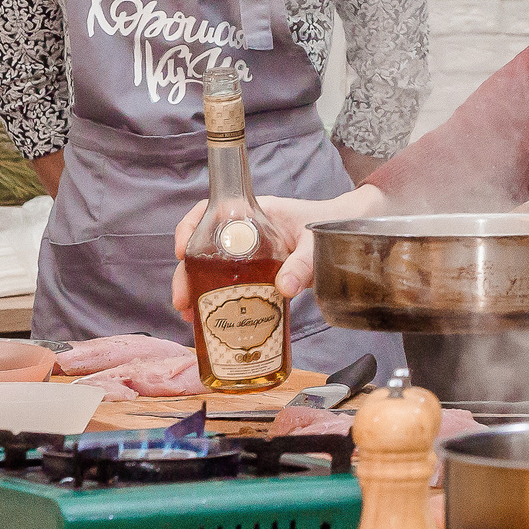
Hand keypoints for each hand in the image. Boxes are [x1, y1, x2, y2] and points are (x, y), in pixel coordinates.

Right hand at [171, 183, 386, 323]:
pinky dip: (216, 298)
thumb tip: (284, 288)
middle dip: (186, 274)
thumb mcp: (315, 242)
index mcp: (254, 212)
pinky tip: (211, 318)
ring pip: (211, 267)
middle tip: (182, 301)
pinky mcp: (255, 271)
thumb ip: (303, 263)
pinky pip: (229, 281)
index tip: (181, 251)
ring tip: (190, 316)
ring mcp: (248, 252)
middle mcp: (244, 231)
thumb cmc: (328, 226)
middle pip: (202, 247)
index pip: (210, 210)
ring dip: (196, 290)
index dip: (189, 227)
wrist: (347, 231)